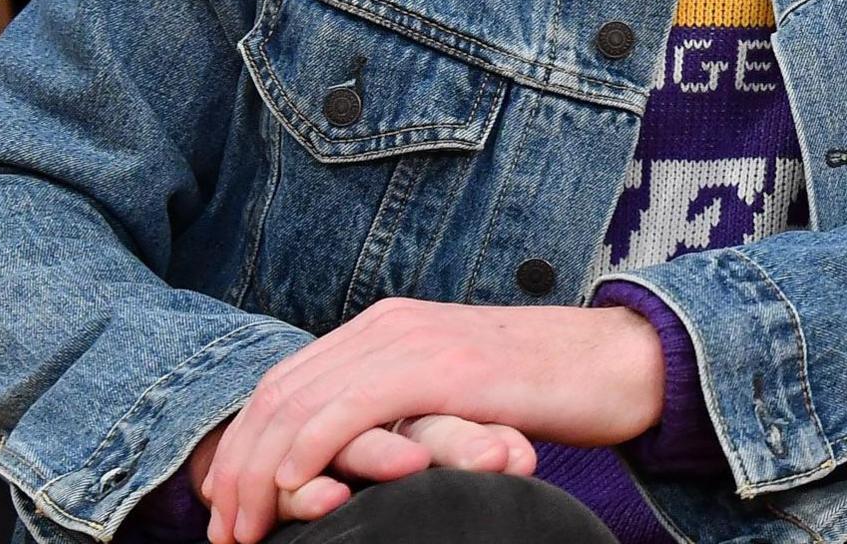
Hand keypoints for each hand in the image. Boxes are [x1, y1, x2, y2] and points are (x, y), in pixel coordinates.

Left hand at [201, 299, 662, 543]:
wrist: (622, 362)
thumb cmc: (547, 389)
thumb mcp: (454, 395)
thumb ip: (404, 408)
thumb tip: (359, 458)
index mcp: (385, 327)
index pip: (283, 384)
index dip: (242, 447)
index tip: (227, 509)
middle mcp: (388, 324)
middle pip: (276, 394)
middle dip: (236, 468)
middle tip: (223, 533)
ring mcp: (415, 339)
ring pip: (301, 402)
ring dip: (259, 472)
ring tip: (246, 528)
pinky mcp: (443, 366)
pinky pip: (351, 406)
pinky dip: (307, 448)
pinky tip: (292, 485)